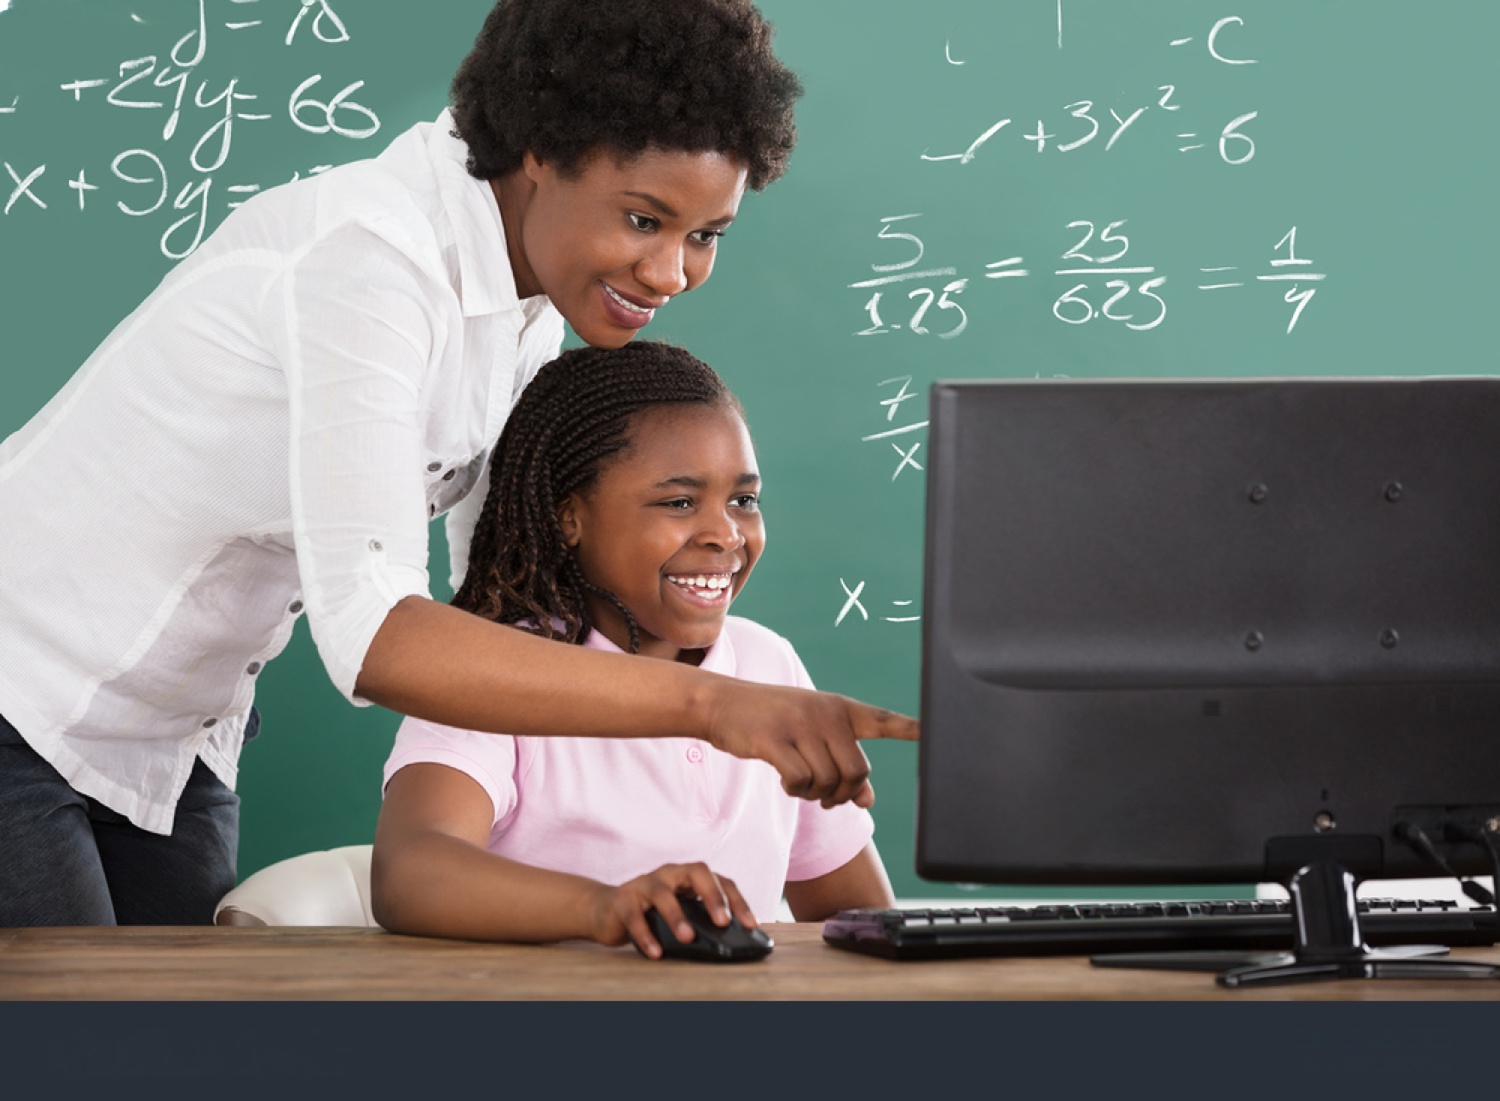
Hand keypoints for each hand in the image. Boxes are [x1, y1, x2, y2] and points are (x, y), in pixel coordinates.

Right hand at [590, 863, 754, 958]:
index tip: (751, 925)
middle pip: (696, 872)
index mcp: (688, 877)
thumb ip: (700, 921)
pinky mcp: (622, 899)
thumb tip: (729, 945)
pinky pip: (634, 916)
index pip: (720, 880)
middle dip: (713, 896)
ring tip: (688, 937)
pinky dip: (645, 935)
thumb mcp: (680, 913)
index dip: (737, 901)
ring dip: (677, 916)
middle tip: (723, 922)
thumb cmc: (651, 913)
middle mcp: (669, 874)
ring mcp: (644, 884)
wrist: (606, 911)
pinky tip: (655, 952)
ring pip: (663, 893)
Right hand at [702, 681, 918, 808]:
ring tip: (800, 783)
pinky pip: (800, 781)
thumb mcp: (813, 737)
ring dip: (815, 794)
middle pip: (857, 771)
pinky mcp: (774, 740)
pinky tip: (785, 780)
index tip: (934, 731)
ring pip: (828, 781)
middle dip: (843, 793)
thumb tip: (868, 801)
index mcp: (841, 709)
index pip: (882, 720)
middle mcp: (826, 714)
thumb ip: (844, 766)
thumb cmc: (776, 722)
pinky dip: (795, 790)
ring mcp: (800, 725)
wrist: (724, 704)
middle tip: (825, 795)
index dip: (910, 728)